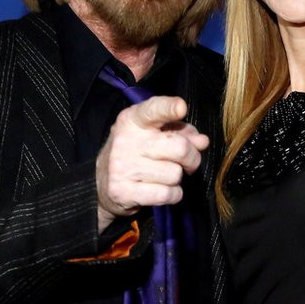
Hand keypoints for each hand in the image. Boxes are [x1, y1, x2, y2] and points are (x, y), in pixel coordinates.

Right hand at [95, 96, 209, 232]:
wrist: (102, 183)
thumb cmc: (137, 153)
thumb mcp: (155, 134)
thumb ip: (182, 132)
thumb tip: (202, 141)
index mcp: (133, 119)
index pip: (153, 110)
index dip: (169, 108)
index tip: (181, 108)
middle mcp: (126, 140)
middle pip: (179, 148)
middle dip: (192, 158)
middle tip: (187, 163)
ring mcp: (122, 167)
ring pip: (175, 174)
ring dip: (177, 178)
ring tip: (165, 175)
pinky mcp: (122, 192)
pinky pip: (167, 194)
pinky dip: (173, 195)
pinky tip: (162, 190)